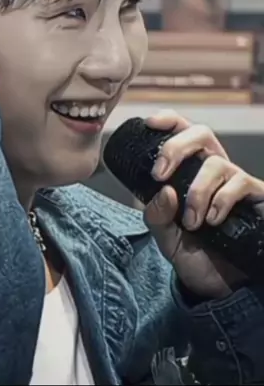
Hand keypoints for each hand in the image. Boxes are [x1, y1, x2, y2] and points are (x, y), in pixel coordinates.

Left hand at [143, 109, 263, 298]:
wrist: (218, 283)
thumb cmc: (191, 251)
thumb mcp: (163, 234)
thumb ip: (155, 214)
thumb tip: (164, 191)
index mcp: (187, 169)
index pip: (181, 132)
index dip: (168, 120)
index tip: (150, 123)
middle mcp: (211, 169)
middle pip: (200, 133)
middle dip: (176, 147)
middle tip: (160, 174)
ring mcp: (233, 180)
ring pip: (216, 163)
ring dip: (198, 192)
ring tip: (192, 222)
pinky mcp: (254, 196)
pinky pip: (239, 183)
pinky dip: (221, 200)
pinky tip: (212, 220)